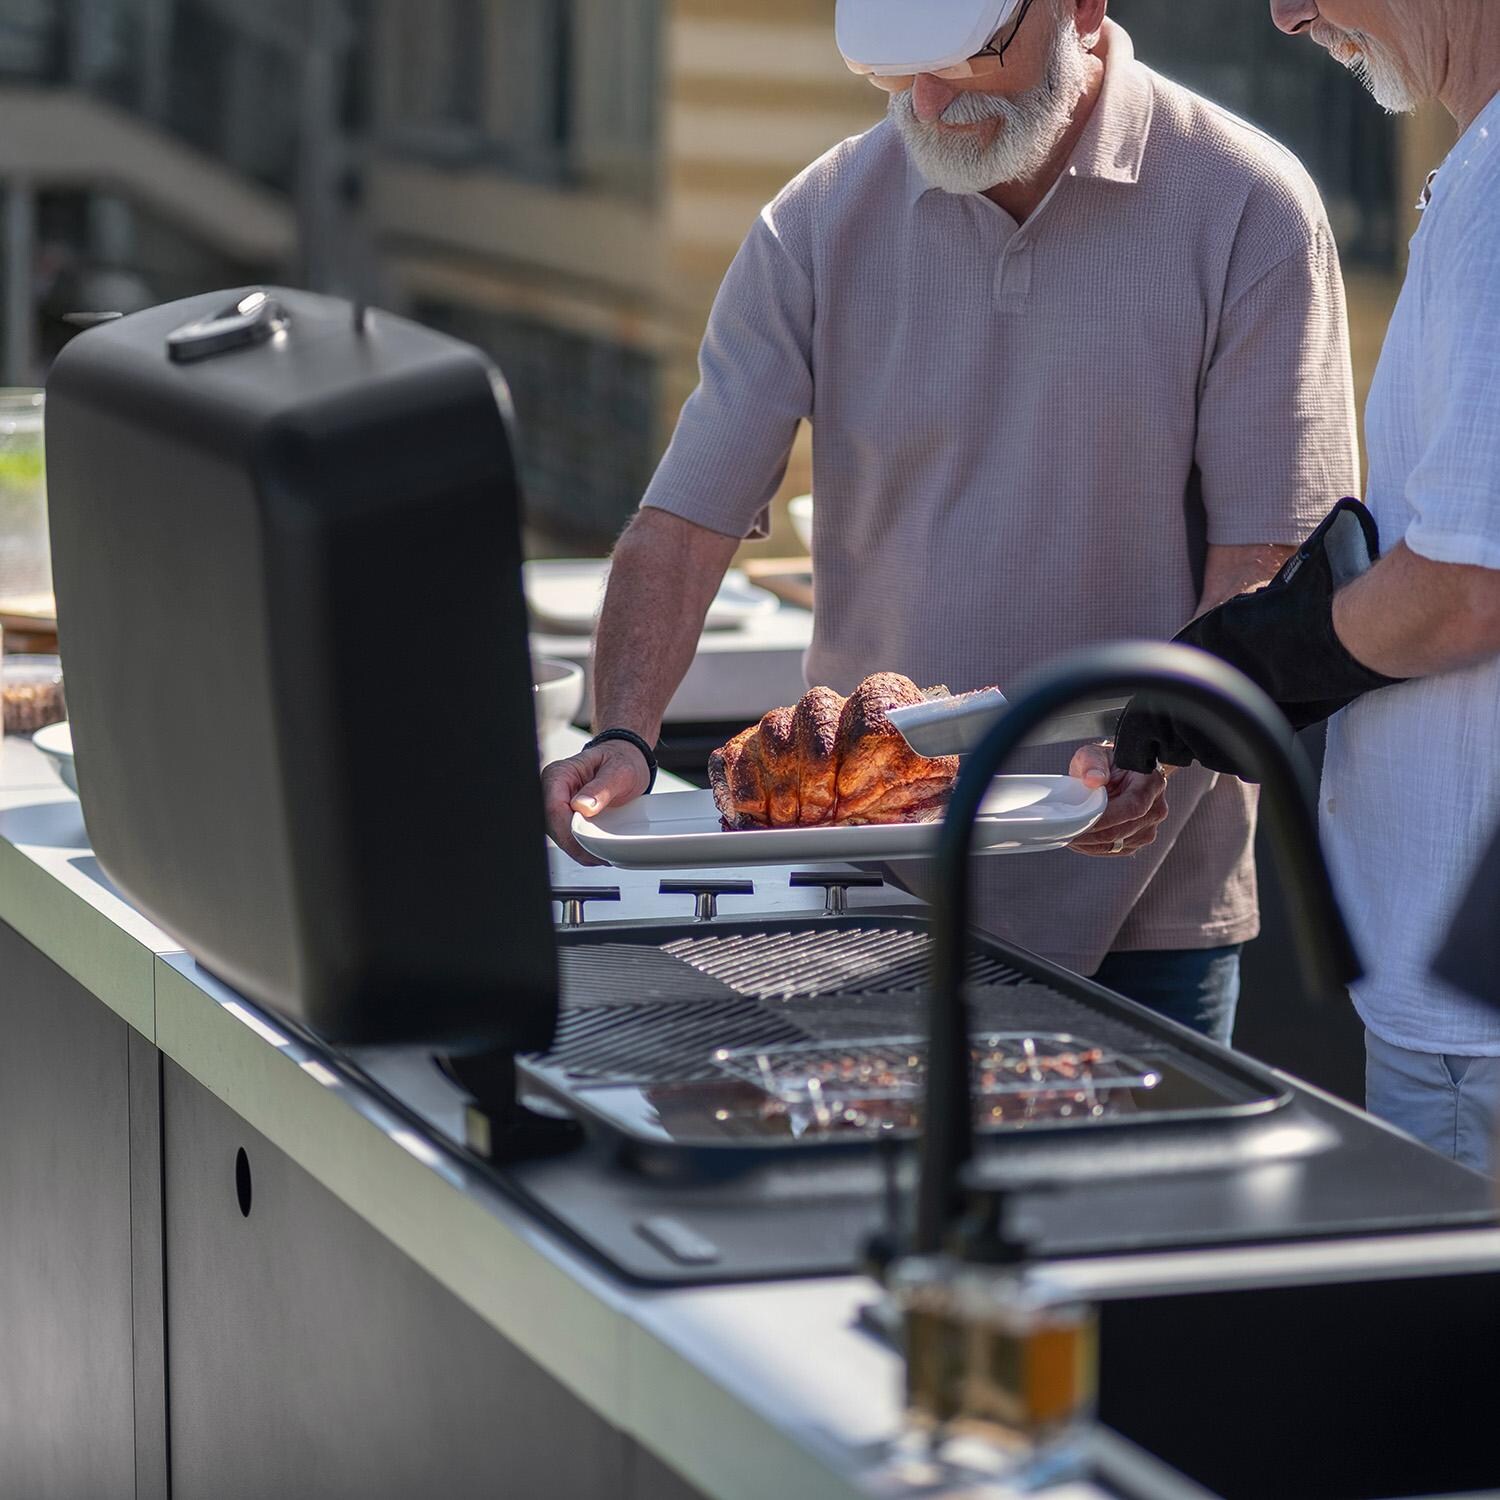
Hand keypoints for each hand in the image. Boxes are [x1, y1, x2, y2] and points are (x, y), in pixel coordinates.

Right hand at [541, 741, 652, 864]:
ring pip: (558, 835)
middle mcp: (552, 790)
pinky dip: (580, 847)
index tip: (589, 843)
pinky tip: (595, 850)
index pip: (553, 809)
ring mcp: (557, 804)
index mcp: (559, 774)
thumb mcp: (619, 771)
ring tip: (600, 855)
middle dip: (574, 845)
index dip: (569, 832)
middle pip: (552, 827)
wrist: (626, 760)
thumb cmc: (621, 760)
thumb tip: (583, 806)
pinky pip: (566, 837)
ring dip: (577, 849)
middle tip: (598, 855)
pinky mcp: (564, 816)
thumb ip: (601, 788)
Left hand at [1067, 743, 1170, 857]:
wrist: (1118, 773)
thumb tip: (1093, 780)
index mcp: (1152, 783)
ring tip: (1068, 834)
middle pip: (1123, 830)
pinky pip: (1114, 850)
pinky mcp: (1138, 840)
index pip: (1133, 807)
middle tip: (1065, 831)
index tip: (1081, 820)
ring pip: (1117, 844)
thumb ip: (1093, 763)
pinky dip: (1093, 847)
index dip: (1106, 818)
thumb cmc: (1108, 763)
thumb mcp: (1096, 754)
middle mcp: (1156, 808)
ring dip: (1089, 843)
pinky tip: (1079, 839)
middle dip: (1092, 834)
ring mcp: (1149, 827)